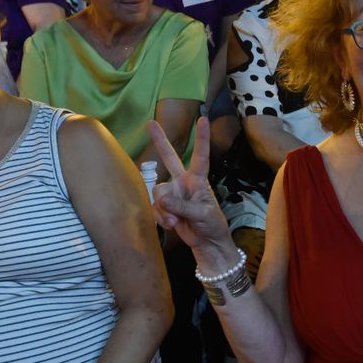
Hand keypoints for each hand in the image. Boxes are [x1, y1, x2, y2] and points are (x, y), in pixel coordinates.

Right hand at [147, 118, 233, 255]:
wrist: (206, 243)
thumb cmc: (211, 224)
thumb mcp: (202, 214)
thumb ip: (182, 206)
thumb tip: (162, 199)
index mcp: (198, 180)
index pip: (200, 156)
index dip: (202, 138)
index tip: (203, 119)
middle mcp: (184, 182)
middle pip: (169, 158)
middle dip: (159, 141)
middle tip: (150, 123)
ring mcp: (173, 193)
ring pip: (159, 193)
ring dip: (165, 210)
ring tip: (176, 222)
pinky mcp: (165, 206)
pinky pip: (155, 207)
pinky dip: (161, 218)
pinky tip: (171, 225)